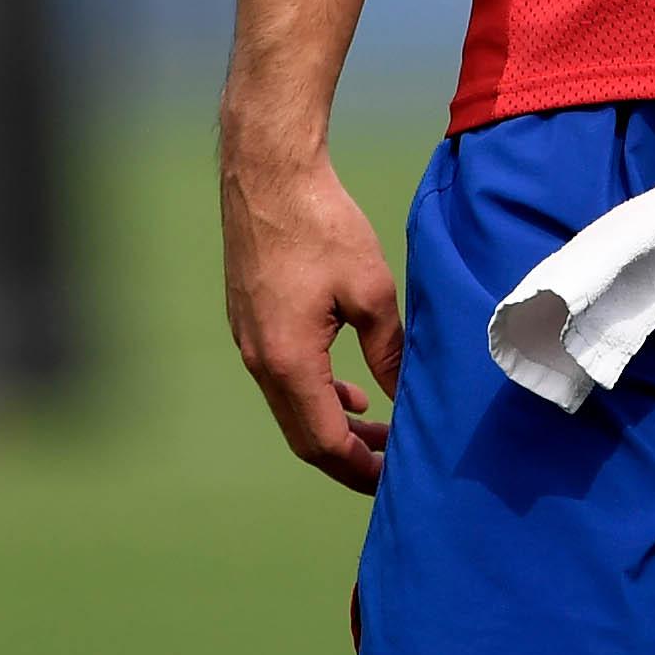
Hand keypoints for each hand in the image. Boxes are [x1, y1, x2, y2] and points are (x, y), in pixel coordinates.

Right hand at [221, 128, 402, 492]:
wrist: (268, 176)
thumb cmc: (321, 225)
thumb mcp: (371, 290)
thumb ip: (387, 351)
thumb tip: (404, 395)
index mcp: (289, 362)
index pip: (323, 441)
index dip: (359, 468)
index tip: (394, 479)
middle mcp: (261, 361)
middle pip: (303, 435)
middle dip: (349, 455)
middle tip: (393, 463)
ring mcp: (250, 343)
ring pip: (292, 408)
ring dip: (333, 425)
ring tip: (379, 429)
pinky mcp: (251, 322)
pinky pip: (283, 379)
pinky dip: (316, 395)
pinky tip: (349, 391)